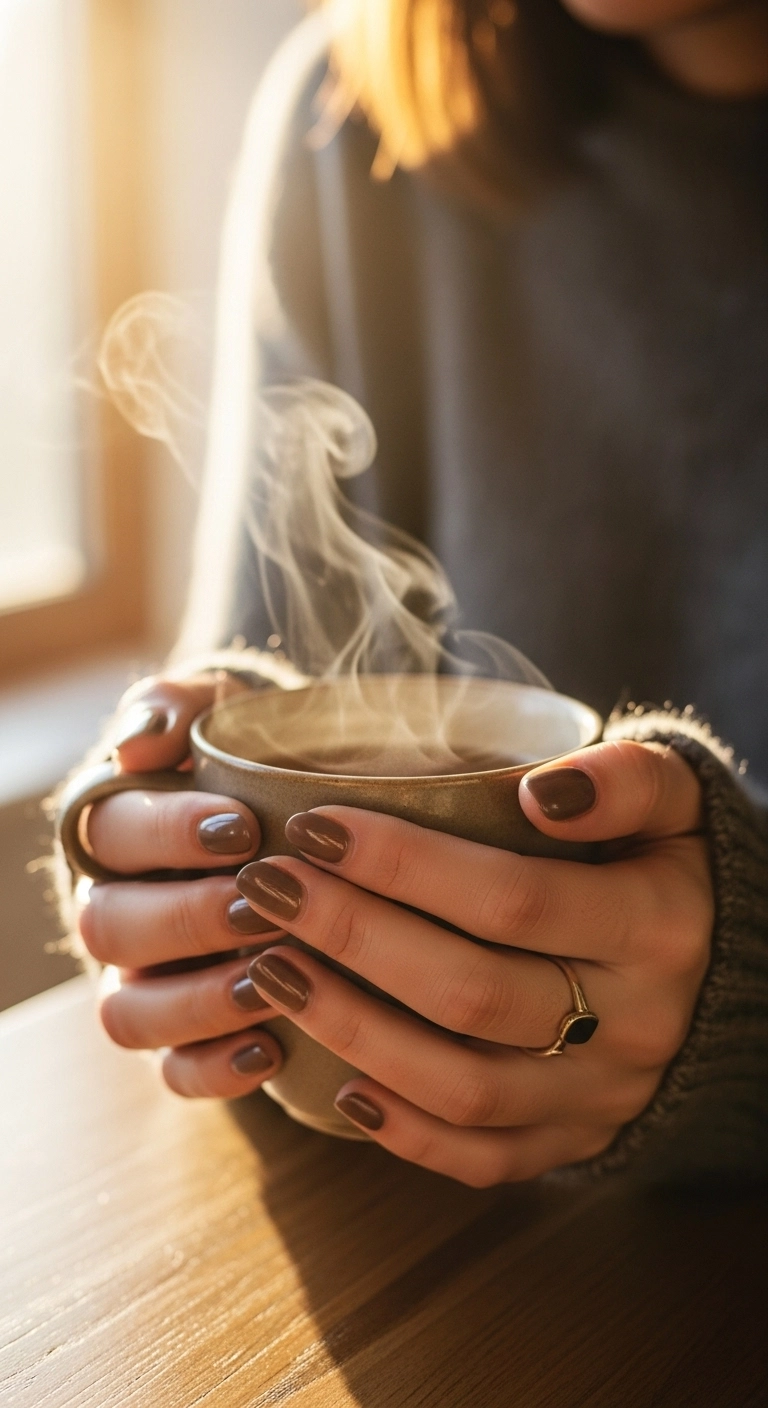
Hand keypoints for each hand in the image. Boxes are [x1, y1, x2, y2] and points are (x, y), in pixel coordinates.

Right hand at [78, 674, 283, 1094]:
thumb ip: (175, 707)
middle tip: (262, 902)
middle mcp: (113, 907)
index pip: (111, 833)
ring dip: (198, 1000)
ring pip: (130, 1011)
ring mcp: (140, 978)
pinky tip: (273, 1052)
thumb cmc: (254, 753)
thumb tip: (138, 742)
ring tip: (271, 981)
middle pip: (109, 927)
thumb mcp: (222, 708)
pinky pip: (173, 1072)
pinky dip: (214, 1070)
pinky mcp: (178, 1036)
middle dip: (187, 918)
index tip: (242, 826)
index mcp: (114, 829)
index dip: (167, 834)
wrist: (297, 807)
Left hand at [235, 740, 712, 1184]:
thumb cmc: (670, 863)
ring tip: (270, 968)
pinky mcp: (575, 1142)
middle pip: (470, 993)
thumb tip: (543, 792)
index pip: (513, 899)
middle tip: (267, 887)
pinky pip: (484, 1158)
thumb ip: (628, 778)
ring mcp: (602, 1096)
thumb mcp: (678, 801)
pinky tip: (334, 1084)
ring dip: (351, 1029)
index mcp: (659, 927)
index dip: (403, 863)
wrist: (732, 972)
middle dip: (352, 936)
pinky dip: (404, 1132)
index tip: (314, 825)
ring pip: (462, 1086)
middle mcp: (637, 1024)